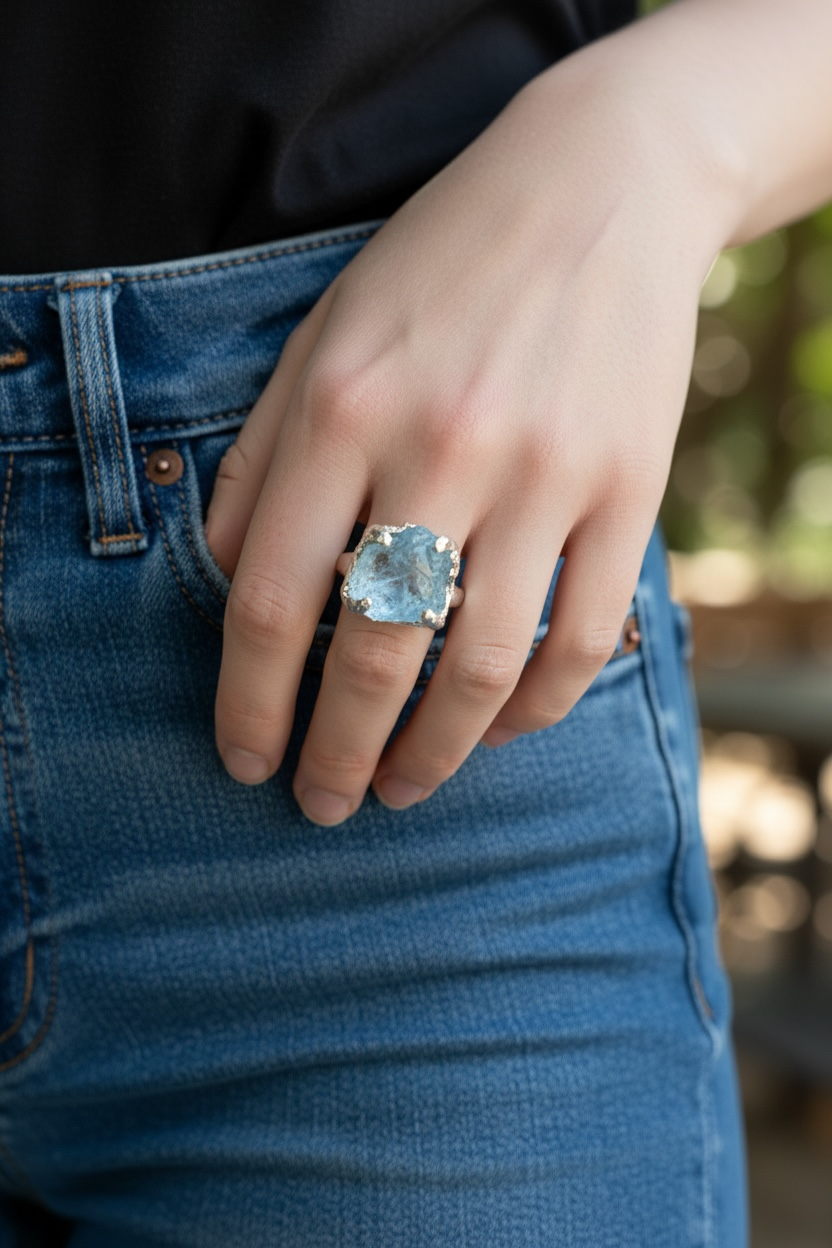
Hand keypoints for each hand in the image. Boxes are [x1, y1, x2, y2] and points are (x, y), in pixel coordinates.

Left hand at [203, 37, 726, 825]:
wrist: (598, 188)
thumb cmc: (439, 268)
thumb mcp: (320, 338)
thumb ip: (259, 461)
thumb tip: (225, 584)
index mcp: (343, 409)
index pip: (273, 601)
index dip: (249, 703)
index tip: (243, 760)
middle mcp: (441, 448)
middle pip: (373, 654)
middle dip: (335, 754)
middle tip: (321, 805)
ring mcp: (546, 473)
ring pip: (481, 665)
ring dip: (434, 754)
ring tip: (402, 789)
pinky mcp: (630, 489)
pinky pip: (583, 636)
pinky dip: (538, 706)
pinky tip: (499, 730)